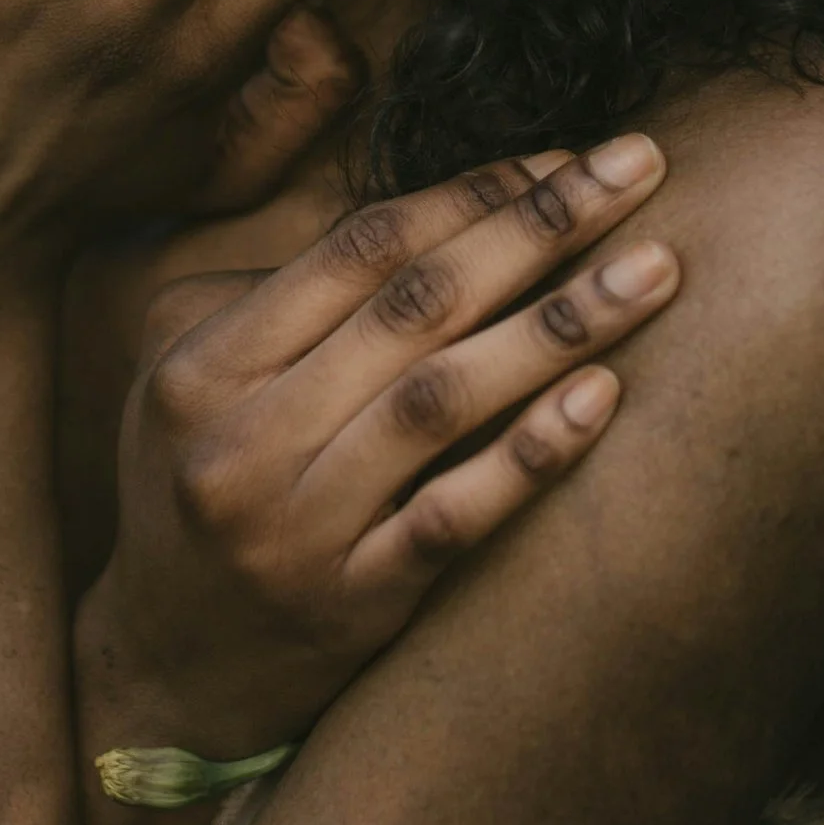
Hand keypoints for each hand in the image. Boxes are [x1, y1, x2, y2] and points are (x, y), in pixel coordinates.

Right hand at [72, 134, 681, 778]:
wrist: (167, 667)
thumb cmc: (204, 486)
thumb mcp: (196, 377)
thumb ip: (292, 296)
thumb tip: (443, 213)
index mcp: (205, 363)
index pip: (359, 248)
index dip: (471, 193)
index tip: (566, 156)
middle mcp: (244, 439)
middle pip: (414, 307)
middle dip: (538, 226)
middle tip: (640, 169)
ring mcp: (298, 528)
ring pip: (442, 401)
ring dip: (559, 325)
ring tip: (656, 269)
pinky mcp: (352, 603)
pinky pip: (455, 514)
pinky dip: (531, 453)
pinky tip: (604, 397)